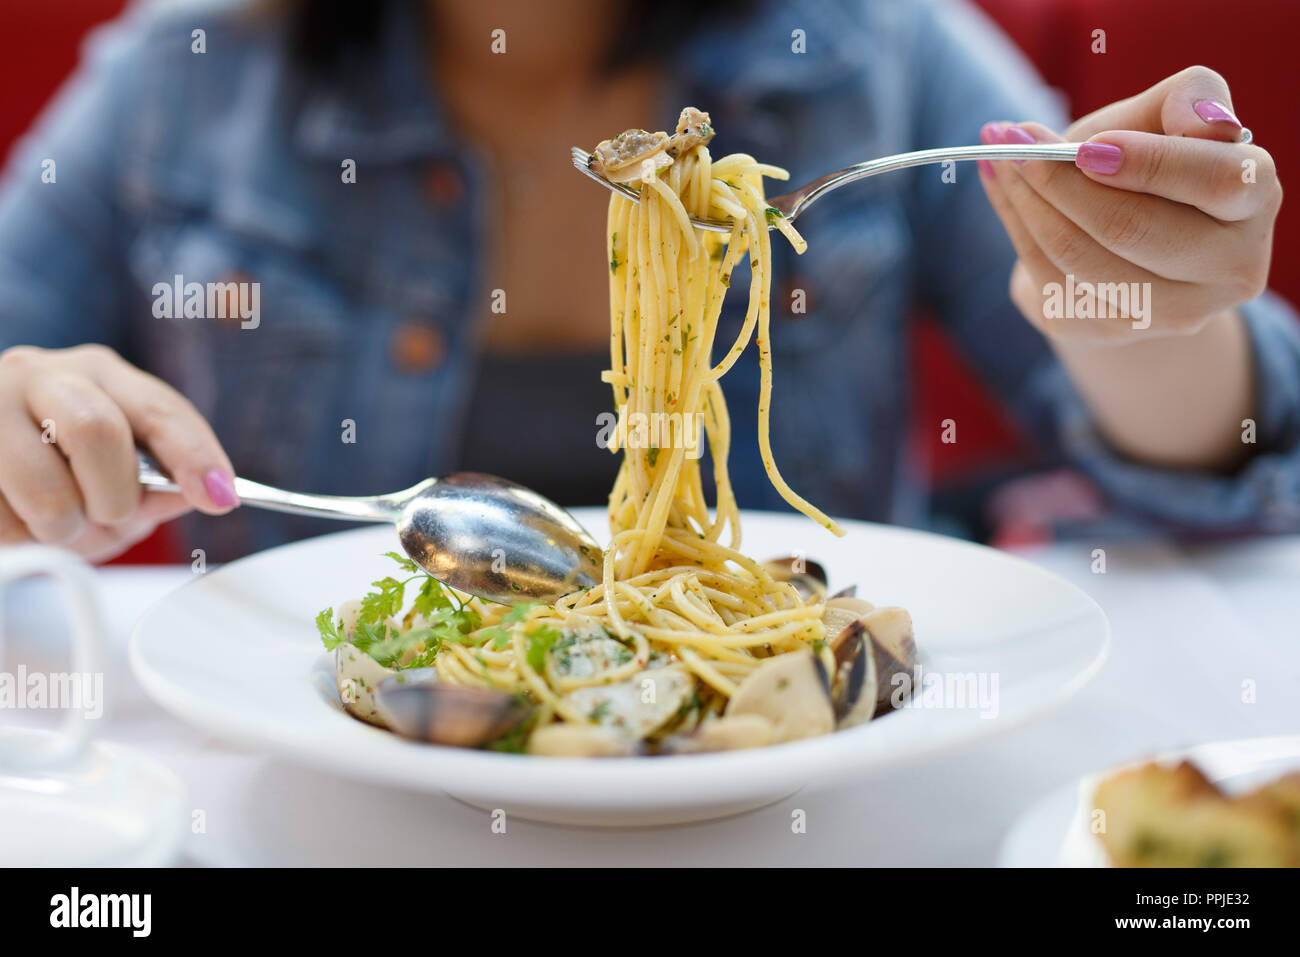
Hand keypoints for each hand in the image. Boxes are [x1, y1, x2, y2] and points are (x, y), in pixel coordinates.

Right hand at [0, 343, 237, 561]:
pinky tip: (16, 520)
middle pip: (97, 432)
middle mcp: (40, 374)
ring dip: (64, 530)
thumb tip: (205, 492)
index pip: (160, 410)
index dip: (196, 456)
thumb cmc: (52, 469)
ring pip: (47, 490)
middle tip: (107, 517)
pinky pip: (1, 520)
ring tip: (56, 526)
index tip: (221, 496)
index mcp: (98, 373)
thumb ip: (158, 485)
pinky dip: (20, 540)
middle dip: (114, 497)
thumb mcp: (112, 474)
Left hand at [978, 66, 1280, 341]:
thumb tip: (1206, 121)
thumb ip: (1189, 97)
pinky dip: (1017, 228)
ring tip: (1002, 159)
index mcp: (1255, 199)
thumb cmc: (1147, 158)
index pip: (1218, 181)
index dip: (1149, 163)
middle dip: (1060, 181)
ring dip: (1026, 202)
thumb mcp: (1165, 115)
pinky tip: (1005, 193)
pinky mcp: (1114, 331)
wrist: (1117, 230)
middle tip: (1016, 143)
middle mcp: (1229, 266)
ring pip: (1078, 258)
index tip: (1089, 147)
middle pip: (1130, 228)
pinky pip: (1050, 280)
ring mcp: (1174, 311)